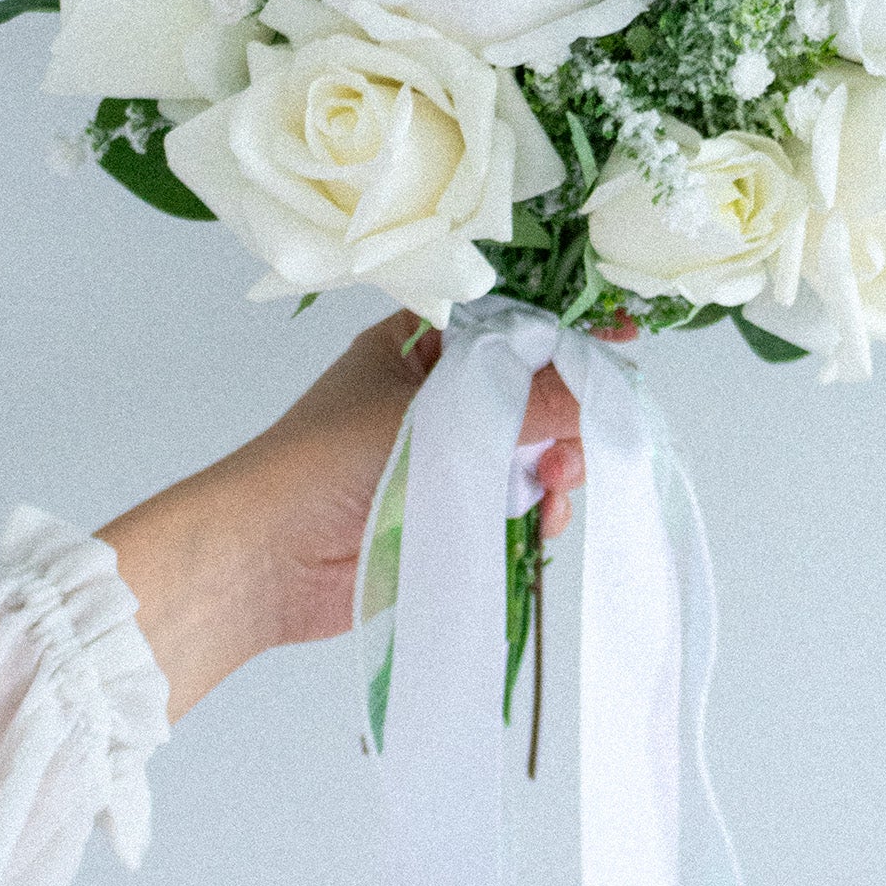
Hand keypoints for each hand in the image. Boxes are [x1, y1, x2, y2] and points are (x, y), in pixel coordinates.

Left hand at [98, 311, 600, 721]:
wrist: (262, 560)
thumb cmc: (324, 463)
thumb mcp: (434, 420)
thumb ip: (523, 404)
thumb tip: (601, 380)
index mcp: (419, 346)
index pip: (509, 325)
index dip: (565, 334)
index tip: (623, 341)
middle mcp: (433, 394)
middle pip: (528, 390)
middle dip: (566, 415)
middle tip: (581, 445)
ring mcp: (441, 454)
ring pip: (527, 448)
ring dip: (555, 467)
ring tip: (557, 491)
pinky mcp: (445, 511)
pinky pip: (511, 499)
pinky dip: (535, 509)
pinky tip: (543, 523)